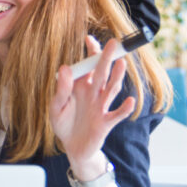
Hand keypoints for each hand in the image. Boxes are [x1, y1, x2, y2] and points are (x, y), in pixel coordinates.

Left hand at [48, 37, 135, 175]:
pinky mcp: (106, 123)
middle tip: (114, 43)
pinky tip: (130, 100)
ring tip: (122, 63)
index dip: (90, 52)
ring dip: (117, 77)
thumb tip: (65, 68)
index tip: (89, 38)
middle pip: (102, 73)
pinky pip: (117, 114)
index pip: (88, 65)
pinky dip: (124, 109)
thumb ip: (61, 89)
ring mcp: (101, 107)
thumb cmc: (64, 123)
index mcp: (81, 86)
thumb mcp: (56, 106)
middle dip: (107, 58)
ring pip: (111, 89)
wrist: (72, 147)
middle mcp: (94, 93)